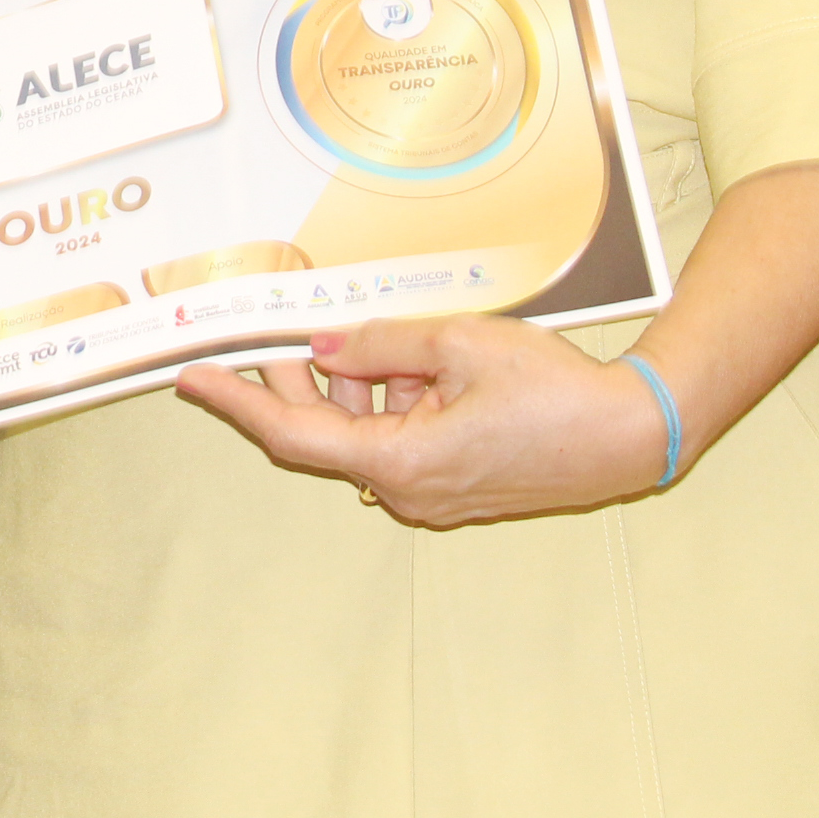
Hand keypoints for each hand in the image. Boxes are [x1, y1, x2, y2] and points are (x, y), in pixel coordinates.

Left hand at [175, 316, 668, 528]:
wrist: (627, 435)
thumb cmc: (552, 392)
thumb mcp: (458, 345)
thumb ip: (381, 345)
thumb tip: (324, 346)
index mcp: (395, 459)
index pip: (289, 431)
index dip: (235, 402)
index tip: (191, 378)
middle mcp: (403, 489)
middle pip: (324, 428)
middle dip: (304, 377)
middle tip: (290, 324)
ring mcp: (428, 494)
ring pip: (364, 429)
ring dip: (362, 383)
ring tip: (393, 336)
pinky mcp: (451, 486)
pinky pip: (400, 439)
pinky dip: (395, 400)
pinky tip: (422, 363)